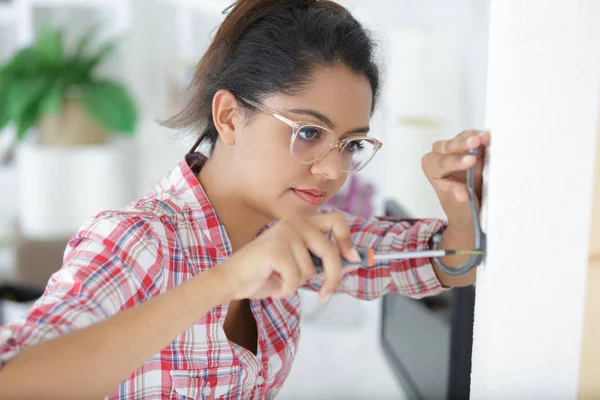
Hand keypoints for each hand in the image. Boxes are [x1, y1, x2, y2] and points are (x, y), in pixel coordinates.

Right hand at [215, 213, 360, 302]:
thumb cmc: (264, 274)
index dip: (348, 240)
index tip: (353, 259)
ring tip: (280, 281)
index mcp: (301, 223)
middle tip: (325, 295)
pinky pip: (294, 278)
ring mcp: (284, 234)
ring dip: (297, 284)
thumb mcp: (298, 265)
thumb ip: (320, 260)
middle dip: (332, 276)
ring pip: (310, 269)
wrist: (231, 280)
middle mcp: (294, 223)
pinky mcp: (275, 249)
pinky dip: (286, 290)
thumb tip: (352, 262)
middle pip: (330, 249)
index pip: (337, 220)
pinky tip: (273, 286)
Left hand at [422, 130, 490, 229]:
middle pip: (449, 146)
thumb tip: (460, 193)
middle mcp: (441, 156)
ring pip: (462, 138)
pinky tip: (490, 137)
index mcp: (433, 170)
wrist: (472, 207)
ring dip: (474, 137)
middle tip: (476, 142)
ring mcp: (456, 149)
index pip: (440, 164)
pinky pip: (474, 137)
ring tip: (486, 137)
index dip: (454, 162)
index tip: (470, 161)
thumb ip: (459, 199)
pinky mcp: (471, 147)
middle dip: (463, 144)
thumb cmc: (461, 207)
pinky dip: (482, 138)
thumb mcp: (460, 208)